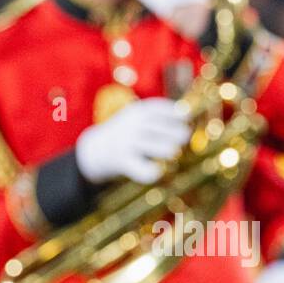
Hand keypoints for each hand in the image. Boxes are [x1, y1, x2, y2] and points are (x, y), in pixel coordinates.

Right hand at [75, 97, 190, 183]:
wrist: (93, 149)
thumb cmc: (126, 133)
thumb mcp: (138, 116)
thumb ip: (160, 116)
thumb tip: (189, 119)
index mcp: (140, 110)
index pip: (173, 111)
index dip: (183, 119)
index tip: (184, 123)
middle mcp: (135, 123)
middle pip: (177, 132)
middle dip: (181, 138)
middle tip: (177, 142)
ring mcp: (129, 142)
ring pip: (168, 150)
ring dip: (171, 154)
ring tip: (168, 154)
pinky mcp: (123, 161)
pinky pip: (149, 171)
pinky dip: (155, 172)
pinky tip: (154, 170)